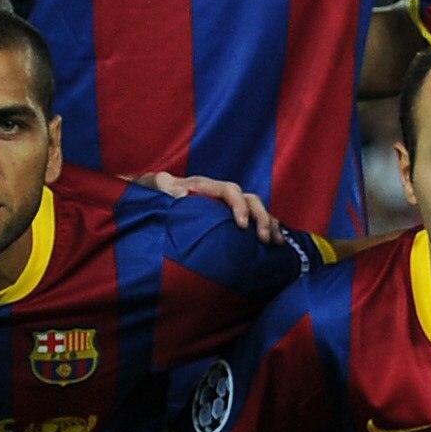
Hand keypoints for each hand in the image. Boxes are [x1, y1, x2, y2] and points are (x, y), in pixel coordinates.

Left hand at [143, 172, 280, 243]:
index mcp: (205, 186)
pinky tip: (275, 244)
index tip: (242, 226)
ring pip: (257, 209)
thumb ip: (164, 187)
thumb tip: (180, 193)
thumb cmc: (155, 194)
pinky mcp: (230, 218)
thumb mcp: (157, 189)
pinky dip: (267, 229)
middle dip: (261, 218)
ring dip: (270, 224)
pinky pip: (255, 220)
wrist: (153, 195)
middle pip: (251, 199)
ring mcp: (227, 205)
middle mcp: (220, 193)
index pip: (230, 190)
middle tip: (264, 240)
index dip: (239, 206)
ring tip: (277, 244)